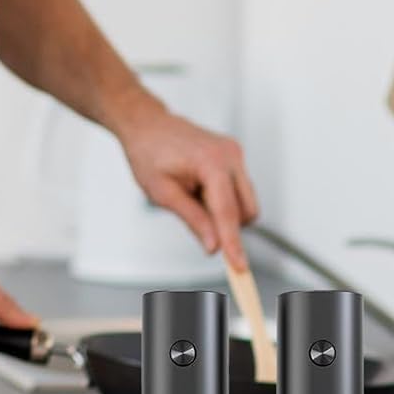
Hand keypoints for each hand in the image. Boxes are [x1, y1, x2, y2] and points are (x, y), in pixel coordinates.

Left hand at [122, 107, 258, 268]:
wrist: (146, 125)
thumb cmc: (148, 153)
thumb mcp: (163, 193)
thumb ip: (193, 220)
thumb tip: (213, 246)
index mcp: (212, 162)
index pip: (228, 212)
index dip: (233, 244)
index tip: (240, 268)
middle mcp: (230, 155)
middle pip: (247, 211)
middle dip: (228, 225)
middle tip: (193, 215)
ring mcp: (235, 153)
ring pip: (246, 202)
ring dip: (225, 211)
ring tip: (192, 195)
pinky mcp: (234, 155)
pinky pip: (239, 190)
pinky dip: (223, 198)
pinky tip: (198, 187)